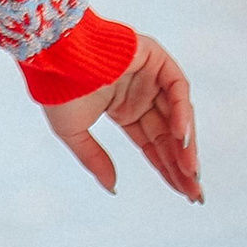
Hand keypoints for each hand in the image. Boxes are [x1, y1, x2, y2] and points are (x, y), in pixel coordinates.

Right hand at [41, 33, 200, 202]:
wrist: (52, 54)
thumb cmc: (57, 86)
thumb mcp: (72, 131)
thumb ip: (93, 158)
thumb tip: (112, 186)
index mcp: (123, 109)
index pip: (152, 144)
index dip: (167, 169)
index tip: (183, 193)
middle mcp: (141, 94)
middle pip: (169, 135)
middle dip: (182, 164)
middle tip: (194, 192)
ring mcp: (150, 76)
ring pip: (178, 115)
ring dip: (186, 144)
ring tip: (190, 172)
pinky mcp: (155, 58)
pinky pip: (177, 89)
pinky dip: (182, 112)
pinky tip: (181, 138)